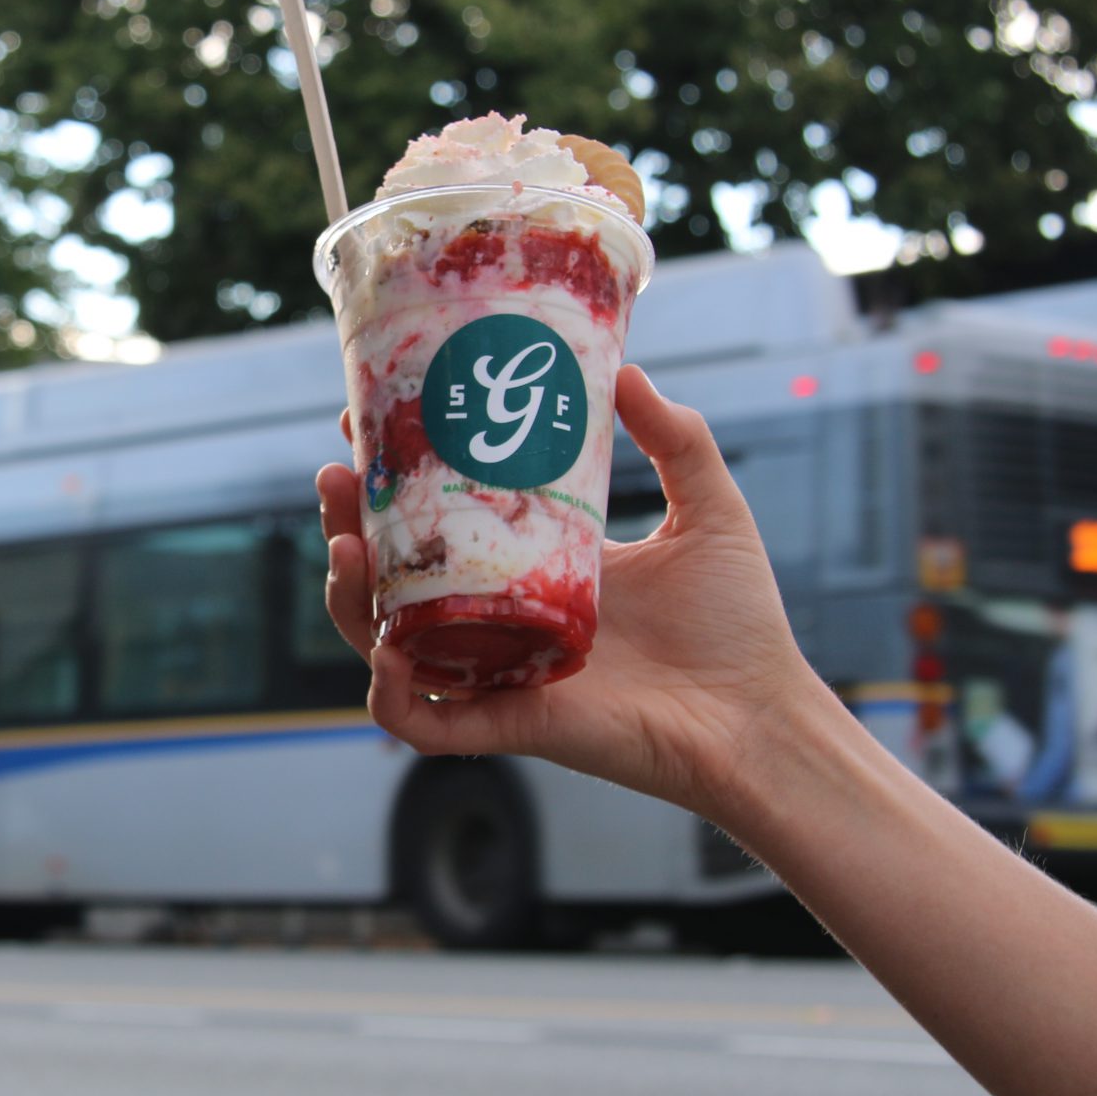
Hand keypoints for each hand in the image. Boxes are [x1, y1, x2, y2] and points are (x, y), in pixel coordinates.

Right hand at [317, 365, 823, 820]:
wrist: (760, 715)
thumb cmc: (737, 624)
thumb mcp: (706, 510)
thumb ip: (677, 440)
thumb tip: (625, 371)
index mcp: (531, 567)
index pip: (437, 520)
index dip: (390, 479)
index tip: (361, 426)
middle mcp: (500, 618)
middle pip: (393, 578)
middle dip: (346, 530)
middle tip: (336, 478)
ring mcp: (497, 672)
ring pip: (386, 643)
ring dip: (349, 600)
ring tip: (346, 546)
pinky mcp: (510, 724)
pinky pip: (422, 721)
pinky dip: (390, 693)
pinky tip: (389, 647)